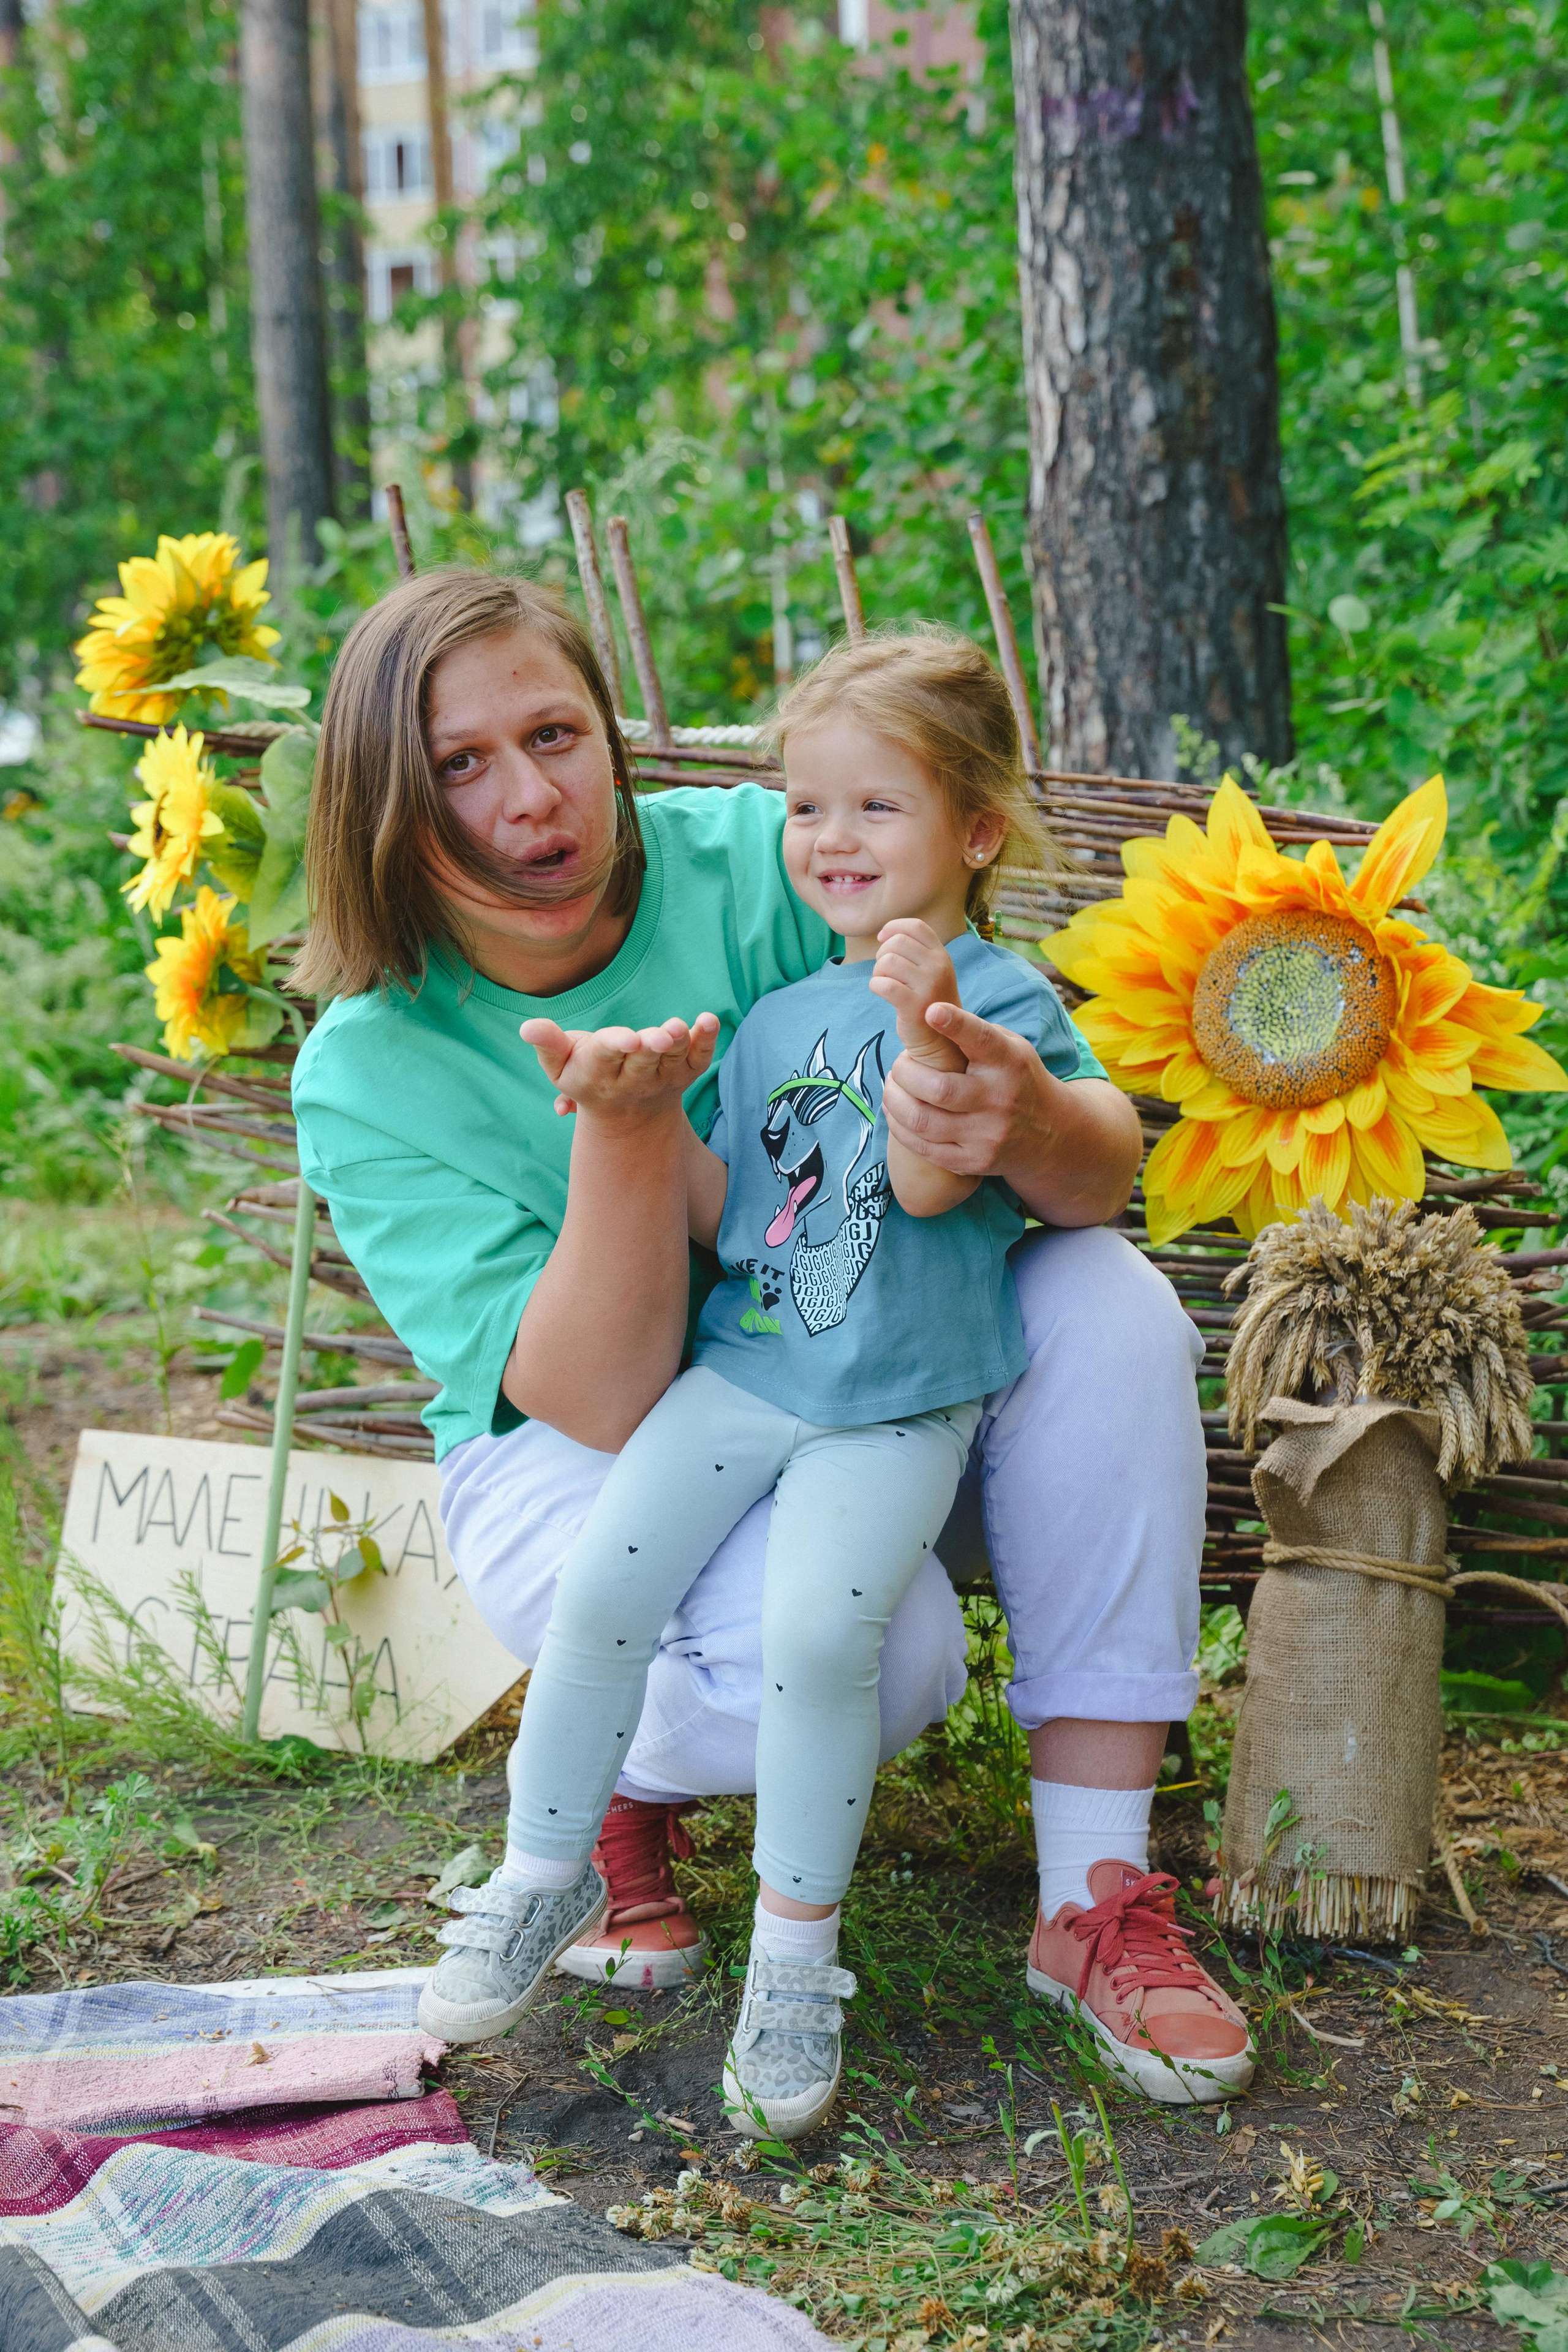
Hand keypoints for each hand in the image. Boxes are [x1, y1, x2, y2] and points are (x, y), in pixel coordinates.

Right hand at [521, 1012, 719, 1123]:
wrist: (627, 1114)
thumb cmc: (587, 1076)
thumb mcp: (561, 1065)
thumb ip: (548, 1044)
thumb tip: (527, 1027)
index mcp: (600, 1074)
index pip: (607, 1056)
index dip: (617, 1045)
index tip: (628, 1038)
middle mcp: (634, 1080)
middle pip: (644, 1062)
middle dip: (651, 1047)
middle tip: (661, 1034)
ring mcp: (664, 1077)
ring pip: (673, 1060)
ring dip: (679, 1043)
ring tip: (680, 1027)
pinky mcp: (687, 1071)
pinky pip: (701, 1057)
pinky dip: (708, 1040)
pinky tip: (709, 1020)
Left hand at [868, 918, 963, 1065]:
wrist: (941, 1043)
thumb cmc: (929, 1005)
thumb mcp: (930, 973)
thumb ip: (915, 952)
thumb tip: (883, 933)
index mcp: (942, 956)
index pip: (916, 926)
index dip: (894, 927)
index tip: (881, 938)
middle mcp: (939, 967)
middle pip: (897, 942)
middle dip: (882, 955)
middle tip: (885, 972)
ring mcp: (929, 985)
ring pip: (887, 961)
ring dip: (878, 972)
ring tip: (885, 984)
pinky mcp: (914, 1005)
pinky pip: (883, 984)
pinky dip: (875, 986)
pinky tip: (881, 993)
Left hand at [883, 1002, 1052, 1178]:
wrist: (1051, 1133)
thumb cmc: (1017, 1078)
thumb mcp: (1011, 1048)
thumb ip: (976, 1033)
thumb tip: (927, 1013)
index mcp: (1009, 1062)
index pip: (982, 1040)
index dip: (956, 1025)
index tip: (931, 1011)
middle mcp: (999, 1098)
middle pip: (939, 1088)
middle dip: (905, 1072)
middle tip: (899, 1064)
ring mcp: (987, 1134)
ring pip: (923, 1120)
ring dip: (894, 1100)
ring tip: (892, 1087)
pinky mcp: (973, 1161)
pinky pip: (923, 1148)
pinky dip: (900, 1128)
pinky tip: (897, 1113)